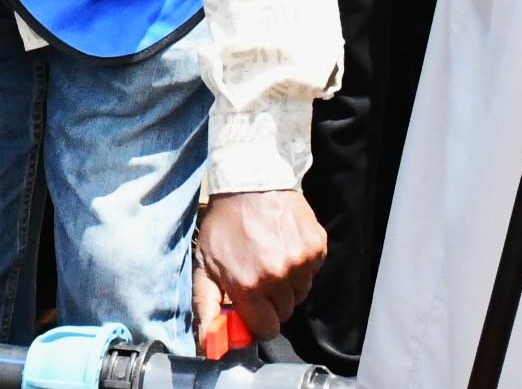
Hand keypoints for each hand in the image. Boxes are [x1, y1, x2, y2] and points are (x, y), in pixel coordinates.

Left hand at [194, 190, 328, 343]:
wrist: (251, 182)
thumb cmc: (224, 225)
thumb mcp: (204, 263)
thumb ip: (206, 304)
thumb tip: (208, 339)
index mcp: (248, 286)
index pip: (267, 329)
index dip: (259, 320)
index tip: (254, 308)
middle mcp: (277, 277)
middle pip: (284, 313)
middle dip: (272, 301)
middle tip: (259, 276)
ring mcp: (300, 262)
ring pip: (300, 293)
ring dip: (288, 283)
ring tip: (271, 257)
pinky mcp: (317, 247)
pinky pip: (312, 272)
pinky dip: (301, 264)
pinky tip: (285, 245)